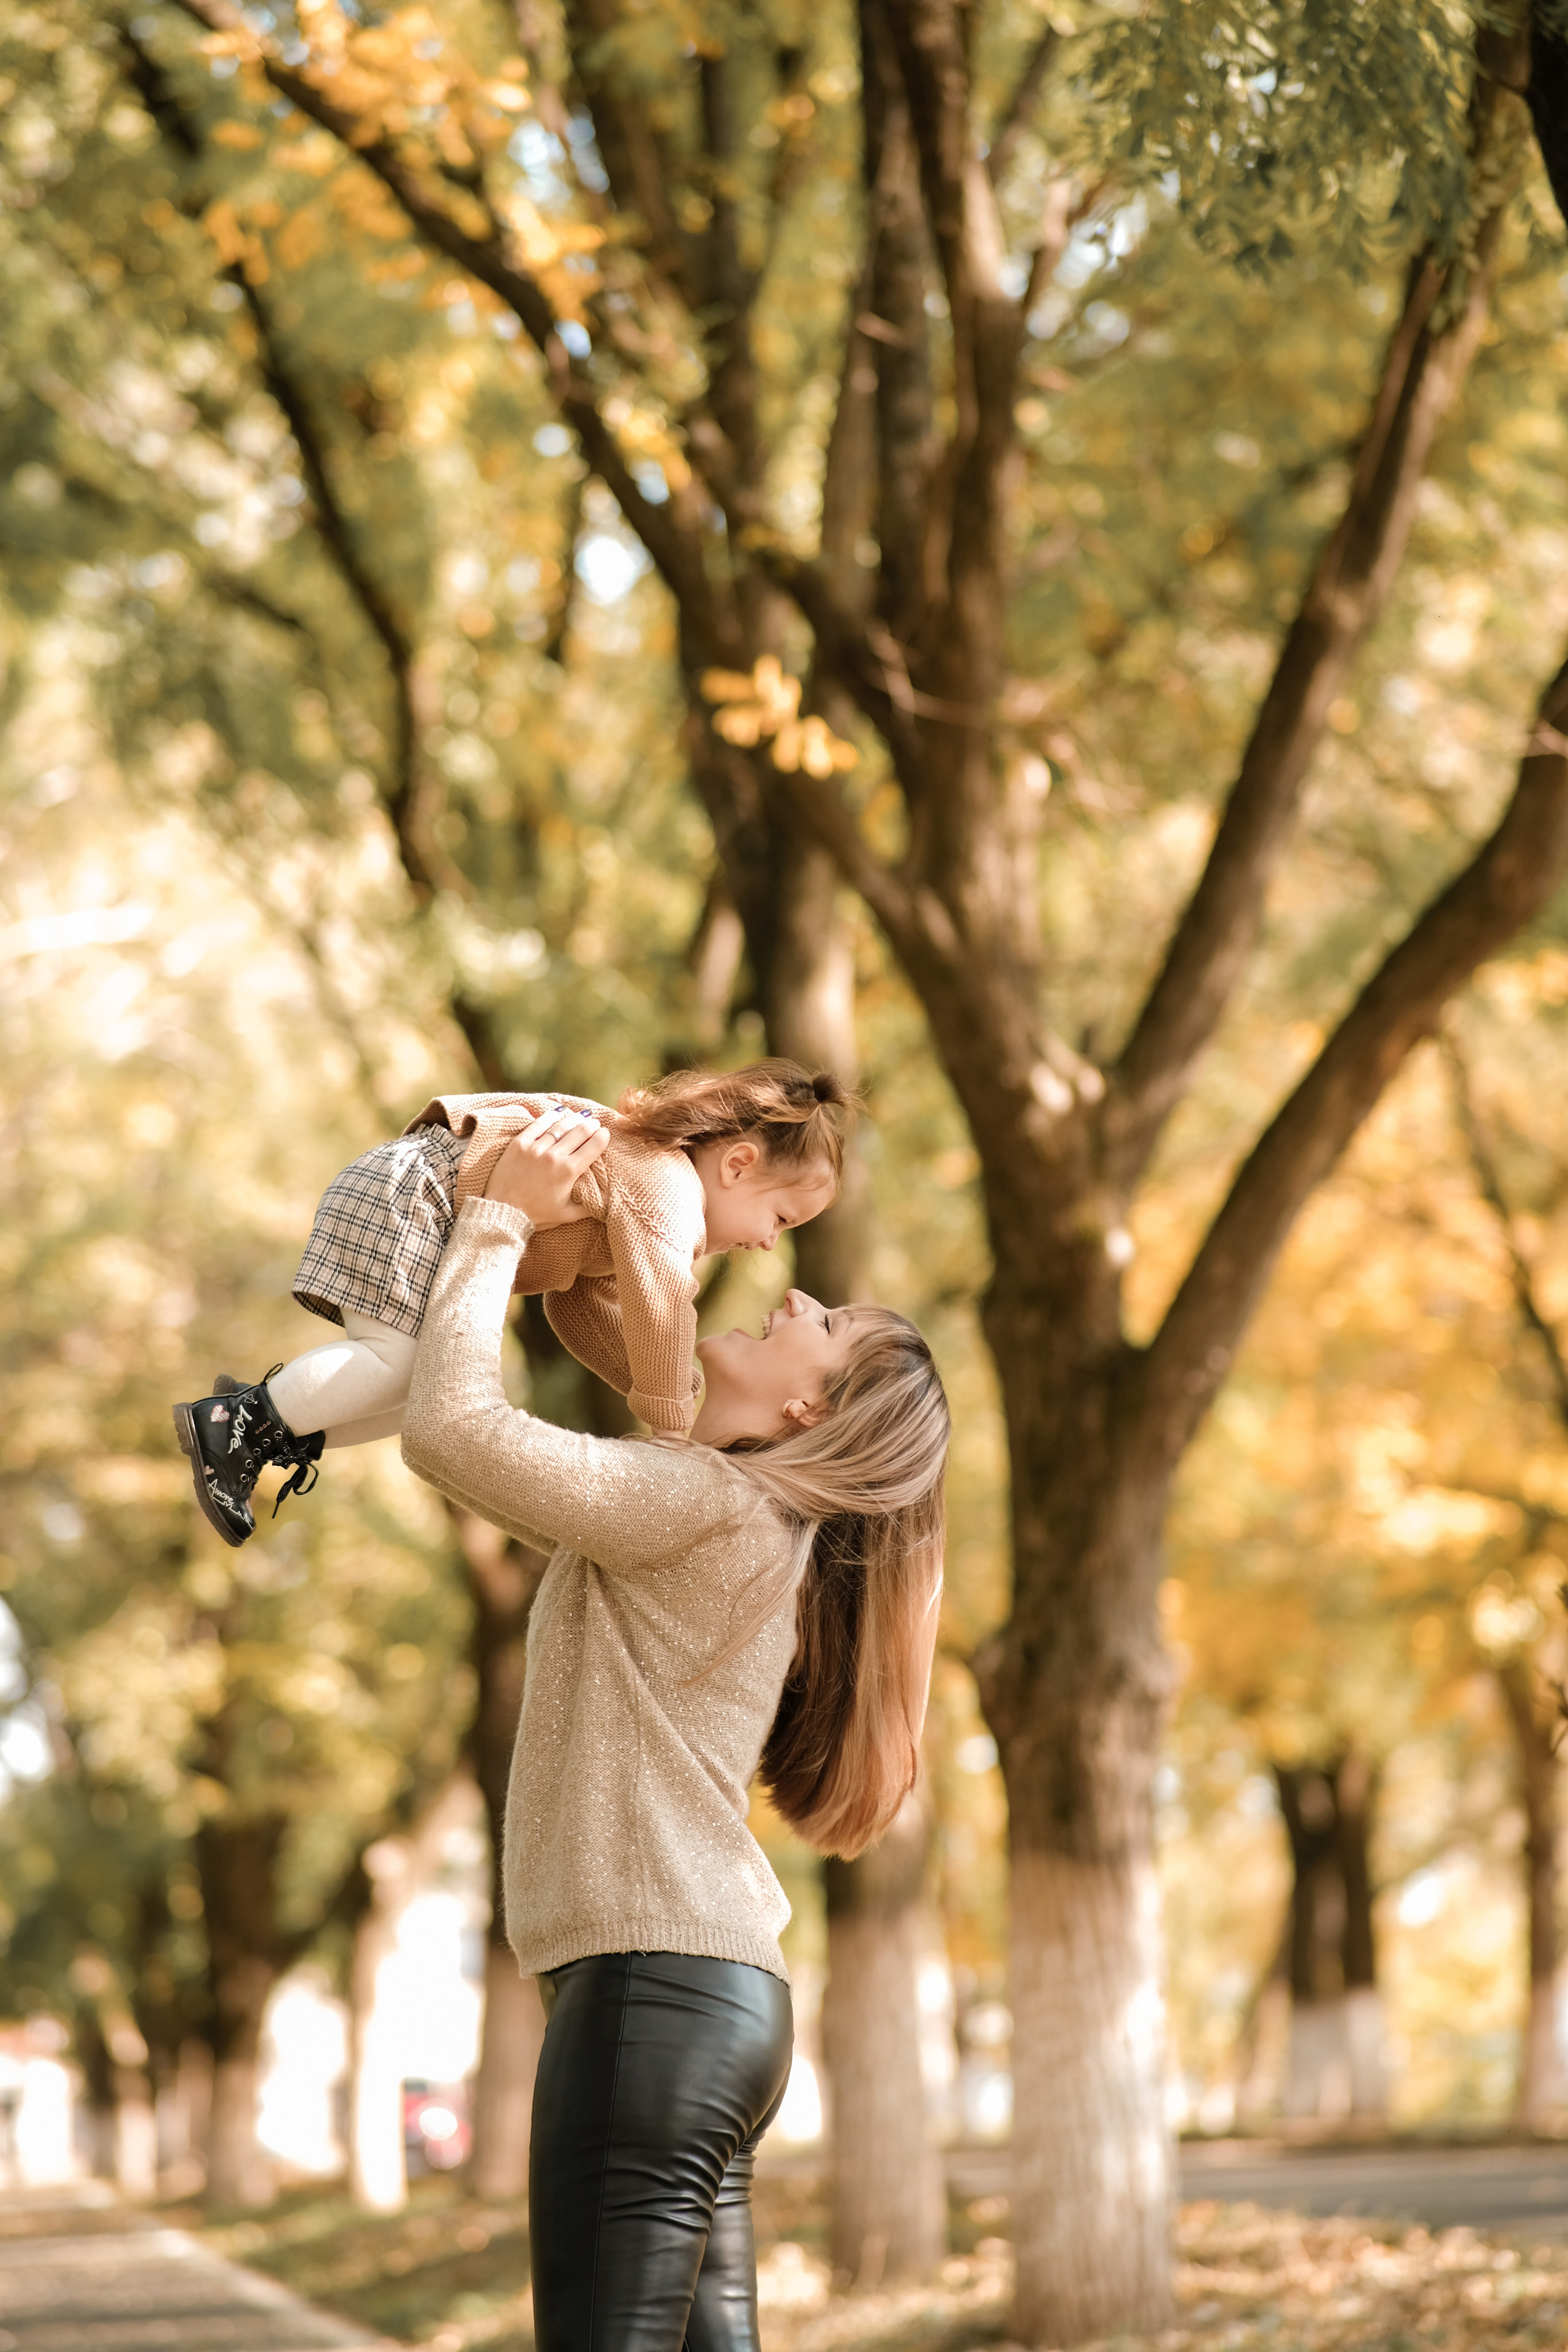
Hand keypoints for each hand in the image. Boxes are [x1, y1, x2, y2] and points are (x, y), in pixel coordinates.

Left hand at [483, 1107, 609, 1225]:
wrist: (503, 1213)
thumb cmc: (536, 1215)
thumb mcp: (568, 1215)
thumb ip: (590, 1206)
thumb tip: (608, 1200)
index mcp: (569, 1172)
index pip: (594, 1146)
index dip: (603, 1136)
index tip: (605, 1134)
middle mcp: (554, 1156)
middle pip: (580, 1131)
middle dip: (591, 1124)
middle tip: (595, 1122)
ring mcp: (535, 1148)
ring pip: (561, 1125)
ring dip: (574, 1119)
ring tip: (580, 1116)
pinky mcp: (519, 1143)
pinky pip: (538, 1124)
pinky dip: (550, 1117)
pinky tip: (558, 1113)